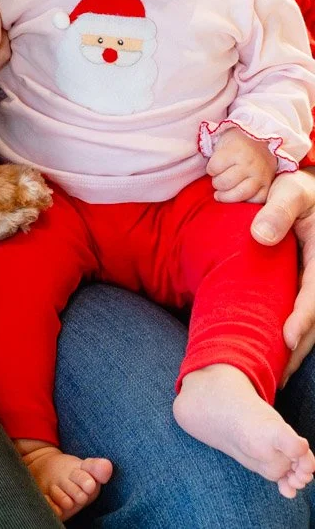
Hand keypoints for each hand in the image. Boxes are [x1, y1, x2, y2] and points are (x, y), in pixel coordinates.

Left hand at [206, 127, 276, 202]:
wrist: (262, 142)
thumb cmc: (237, 143)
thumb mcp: (223, 140)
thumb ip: (215, 154)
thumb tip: (207, 172)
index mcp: (237, 150)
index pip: (214, 167)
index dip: (210, 169)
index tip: (213, 168)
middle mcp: (250, 164)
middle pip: (225, 182)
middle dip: (217, 183)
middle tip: (217, 181)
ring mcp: (260, 176)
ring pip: (240, 194)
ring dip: (227, 196)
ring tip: (222, 193)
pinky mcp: (268, 185)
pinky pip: (256, 200)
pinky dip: (245, 201)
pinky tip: (238, 195)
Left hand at [251, 169, 314, 382]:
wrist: (303, 191)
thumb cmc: (297, 189)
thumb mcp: (291, 192)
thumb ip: (277, 211)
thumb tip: (259, 237)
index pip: (314, 293)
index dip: (302, 318)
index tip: (286, 339)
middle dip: (297, 348)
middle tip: (274, 377)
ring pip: (311, 322)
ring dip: (294, 348)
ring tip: (270, 375)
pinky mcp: (308, 286)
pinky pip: (302, 313)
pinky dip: (291, 334)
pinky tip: (271, 352)